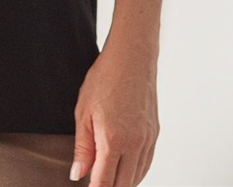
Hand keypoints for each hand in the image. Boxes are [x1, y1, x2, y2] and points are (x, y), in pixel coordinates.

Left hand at [70, 42, 158, 185]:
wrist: (132, 57)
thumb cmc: (105, 78)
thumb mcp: (83, 111)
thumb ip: (82, 147)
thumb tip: (78, 174)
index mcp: (113, 140)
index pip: (105, 183)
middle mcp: (134, 144)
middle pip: (124, 185)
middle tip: (95, 183)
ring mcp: (147, 140)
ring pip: (137, 178)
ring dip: (122, 182)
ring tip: (107, 178)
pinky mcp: (155, 134)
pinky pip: (146, 164)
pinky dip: (135, 172)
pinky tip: (124, 169)